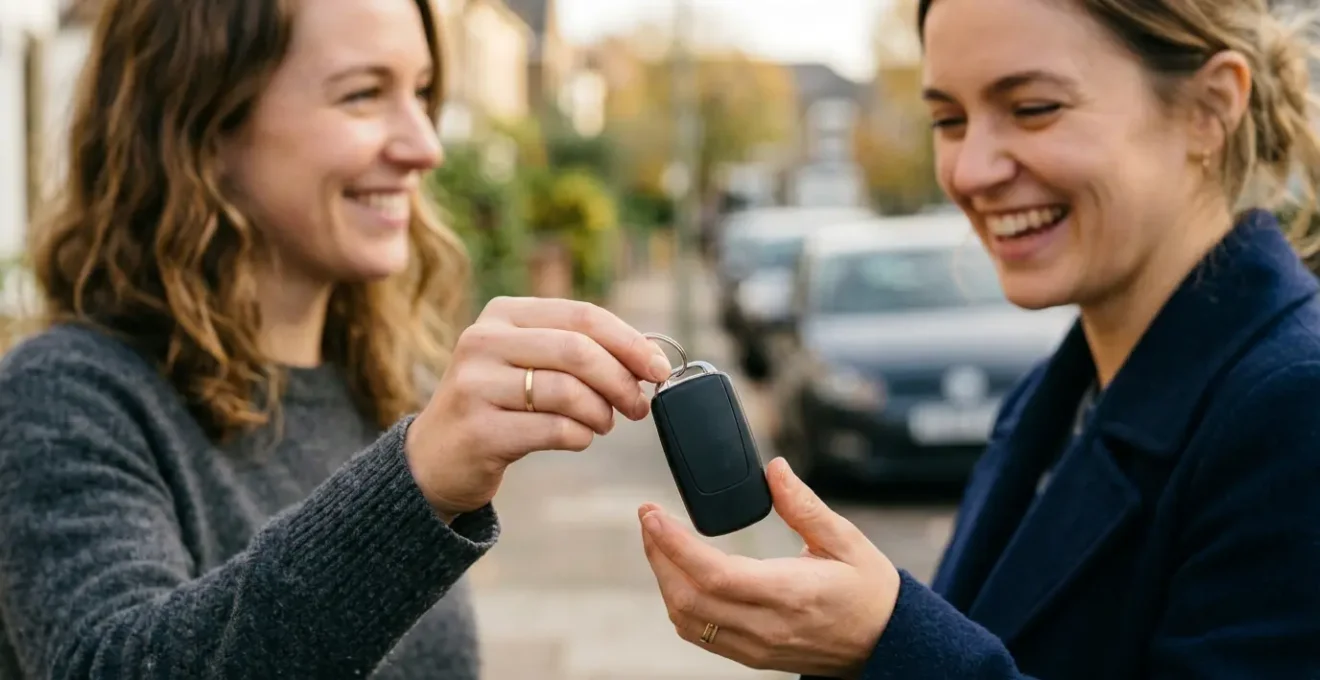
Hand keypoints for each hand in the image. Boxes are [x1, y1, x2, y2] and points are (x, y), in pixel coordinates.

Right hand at [405, 296, 672, 517]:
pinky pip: (555, 429)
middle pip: (578, 350)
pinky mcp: (480, 430)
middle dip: (621, 380)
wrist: (434, 458)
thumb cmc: (499, 405)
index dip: (630, 342)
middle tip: (638, 405)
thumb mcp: (527, 362)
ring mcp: (476, 385)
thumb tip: (649, 358)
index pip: (582, 316)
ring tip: (603, 424)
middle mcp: (482, 341)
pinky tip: (578, 438)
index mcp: (502, 314)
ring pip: (568, 391)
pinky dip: (580, 436)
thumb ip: (578, 350)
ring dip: (602, 413)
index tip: (659, 368)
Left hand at [639, 458, 899, 677]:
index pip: (714, 574)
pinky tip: (678, 574)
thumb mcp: (847, 540)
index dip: (674, 544)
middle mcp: (766, 626)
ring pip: (687, 619)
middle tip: (648, 518)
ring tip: (657, 541)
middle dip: (657, 555)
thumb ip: (805, 506)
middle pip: (688, 597)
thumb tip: (774, 469)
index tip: (652, 513)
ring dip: (663, 579)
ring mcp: (755, 646)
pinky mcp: (751, 655)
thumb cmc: (870, 590)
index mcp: (790, 593)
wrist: (887, 643)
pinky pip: (699, 634)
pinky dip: (679, 602)